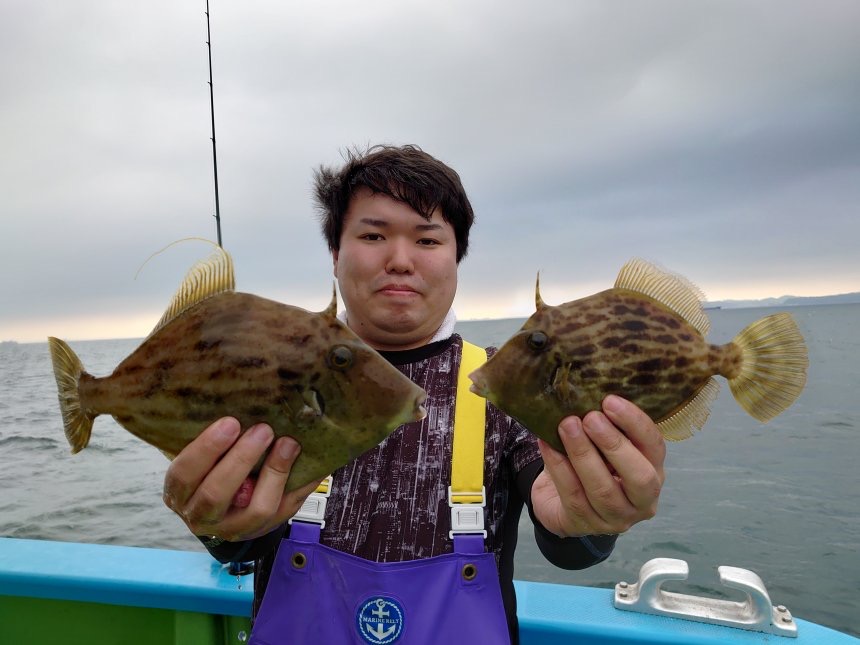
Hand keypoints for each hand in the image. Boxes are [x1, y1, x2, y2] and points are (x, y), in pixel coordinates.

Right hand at [162, 417, 322, 542]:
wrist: (225, 514)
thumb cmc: (210, 473)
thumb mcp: (201, 460)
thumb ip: (213, 440)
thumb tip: (242, 401)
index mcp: (179, 493)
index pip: (184, 473)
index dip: (206, 449)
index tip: (230, 422)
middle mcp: (201, 516)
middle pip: (217, 494)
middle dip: (242, 459)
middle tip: (263, 429)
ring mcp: (233, 528)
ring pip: (256, 510)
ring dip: (275, 473)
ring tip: (289, 444)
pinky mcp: (263, 530)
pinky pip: (286, 510)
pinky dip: (299, 485)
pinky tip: (310, 463)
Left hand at [531, 395, 665, 536]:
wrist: (560, 502)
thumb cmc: (590, 464)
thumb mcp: (603, 446)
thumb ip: (605, 426)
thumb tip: (587, 393)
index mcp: (653, 471)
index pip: (655, 447)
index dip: (635, 423)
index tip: (609, 400)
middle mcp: (642, 500)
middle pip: (639, 477)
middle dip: (614, 444)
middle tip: (590, 417)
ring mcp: (615, 518)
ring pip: (602, 490)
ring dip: (583, 454)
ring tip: (566, 426)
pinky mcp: (584, 525)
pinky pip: (572, 495)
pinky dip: (558, 466)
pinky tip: (546, 443)